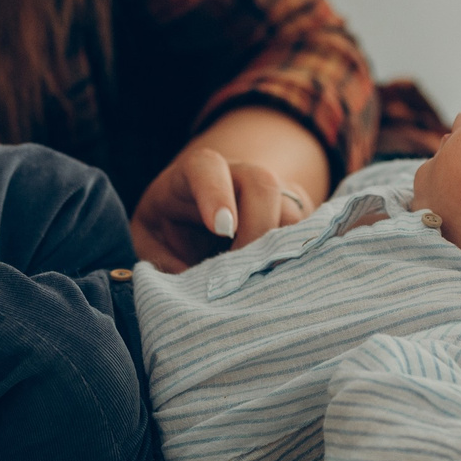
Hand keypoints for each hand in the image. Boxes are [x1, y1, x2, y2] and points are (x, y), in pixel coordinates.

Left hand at [131, 146, 308, 271]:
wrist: (195, 216)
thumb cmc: (168, 229)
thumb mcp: (150, 242)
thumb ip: (162, 261)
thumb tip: (188, 293)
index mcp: (193, 172)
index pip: (207, 167)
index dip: (215, 194)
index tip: (221, 229)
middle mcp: (238, 174)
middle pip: (262, 185)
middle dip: (257, 231)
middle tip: (242, 273)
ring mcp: (272, 191)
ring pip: (292, 211)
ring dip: (281, 251)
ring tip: (261, 286)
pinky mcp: (297, 213)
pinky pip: (310, 233)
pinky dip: (298, 260)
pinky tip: (282, 285)